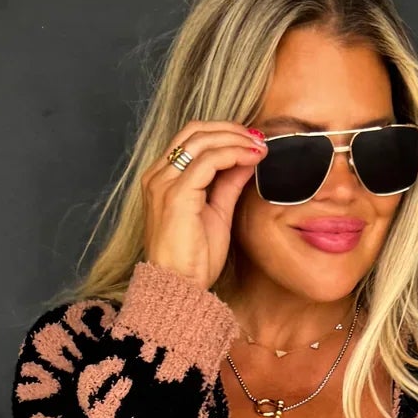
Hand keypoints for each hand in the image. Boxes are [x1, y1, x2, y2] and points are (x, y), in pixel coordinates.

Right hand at [141, 123, 265, 290]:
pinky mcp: (176, 194)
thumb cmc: (193, 259)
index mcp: (162, 179)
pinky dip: (233, 154)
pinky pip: (208, 161)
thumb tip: (246, 160)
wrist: (179, 287)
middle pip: (194, 131)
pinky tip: (251, 159)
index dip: (223, 133)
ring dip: (235, 139)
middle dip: (231, 129)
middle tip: (259, 139)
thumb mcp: (216, 213)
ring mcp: (164, 183)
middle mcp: (158, 176)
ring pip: (202, 140)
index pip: (191, 138)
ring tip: (259, 148)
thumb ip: (227, 184)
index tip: (252, 141)